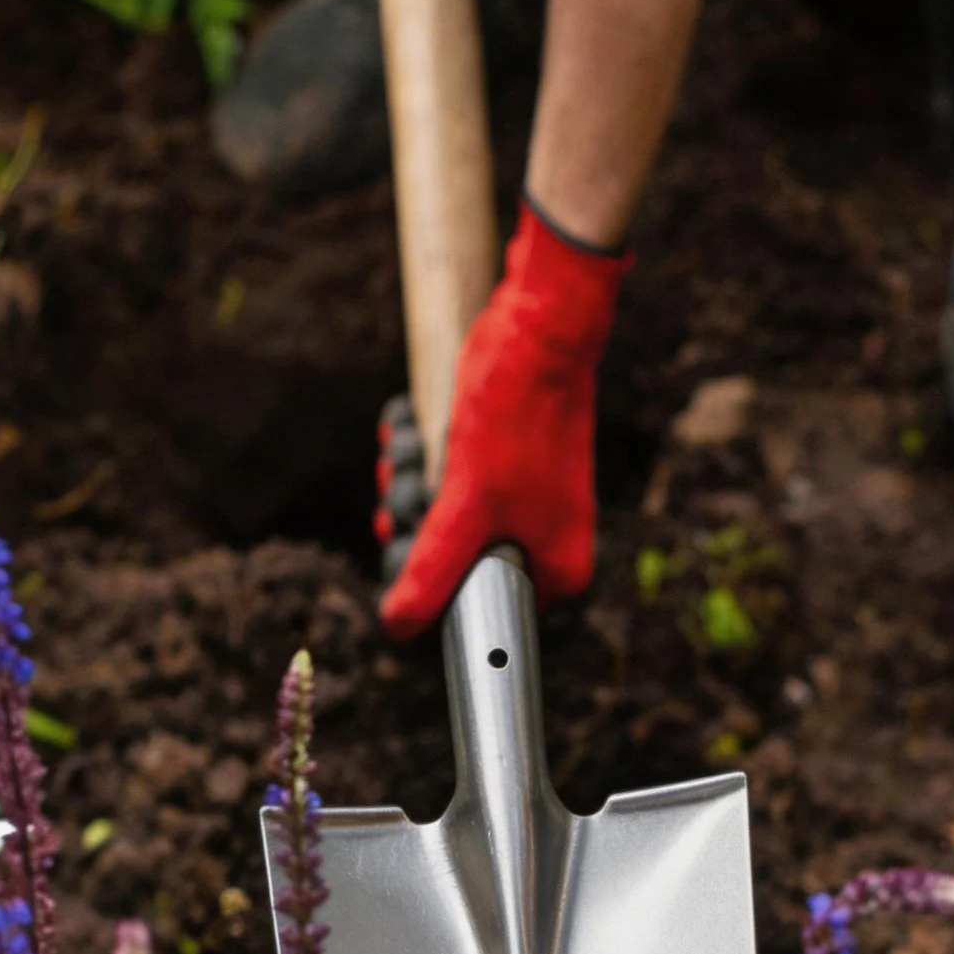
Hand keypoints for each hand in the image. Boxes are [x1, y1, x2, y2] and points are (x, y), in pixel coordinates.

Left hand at [379, 202, 629, 639]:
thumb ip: (432, 573)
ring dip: (408, 477)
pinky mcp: (500, 468)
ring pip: (437, 518)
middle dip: (412, 517)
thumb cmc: (515, 414)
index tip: (410, 533)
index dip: (425, 577)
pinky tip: (414, 424)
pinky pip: (443, 482)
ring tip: (416, 443)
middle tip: (415, 478)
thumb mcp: (465, 505)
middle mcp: (543, 546)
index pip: (469, 612)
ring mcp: (522, 506)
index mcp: (554, 572)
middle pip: (447, 565)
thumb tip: (399, 628)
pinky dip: (418, 452)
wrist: (540, 325)